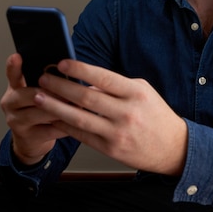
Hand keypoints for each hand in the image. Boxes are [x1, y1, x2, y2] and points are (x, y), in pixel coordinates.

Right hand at [0, 54, 67, 164]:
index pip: (13, 74)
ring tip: (77, 106)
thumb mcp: (39, 92)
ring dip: (60, 109)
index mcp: (15, 87)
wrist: (33, 138)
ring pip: (39, 113)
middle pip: (29, 94)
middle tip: (70, 91)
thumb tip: (70, 69)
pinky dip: (64, 127)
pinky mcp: (26, 137)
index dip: (14, 66)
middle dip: (52, 93)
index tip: (17, 56)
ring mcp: (16, 121)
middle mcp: (11, 103)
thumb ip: (48, 82)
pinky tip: (77, 123)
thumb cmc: (40, 109)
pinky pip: (48, 130)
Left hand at [33, 60, 187, 175]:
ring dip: (55, 106)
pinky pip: (82, 135)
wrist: (173, 147)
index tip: (61, 63)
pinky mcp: (111, 149)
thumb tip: (86, 82)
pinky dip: (65, 125)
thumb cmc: (157, 115)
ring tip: (39, 97)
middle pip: (86, 97)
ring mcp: (118, 132)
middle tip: (43, 78)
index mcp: (135, 93)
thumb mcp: (142, 92)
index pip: (103, 77)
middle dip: (60, 86)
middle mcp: (126, 112)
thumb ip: (116, 86)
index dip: (80, 69)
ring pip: (79, 118)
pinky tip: (53, 117)